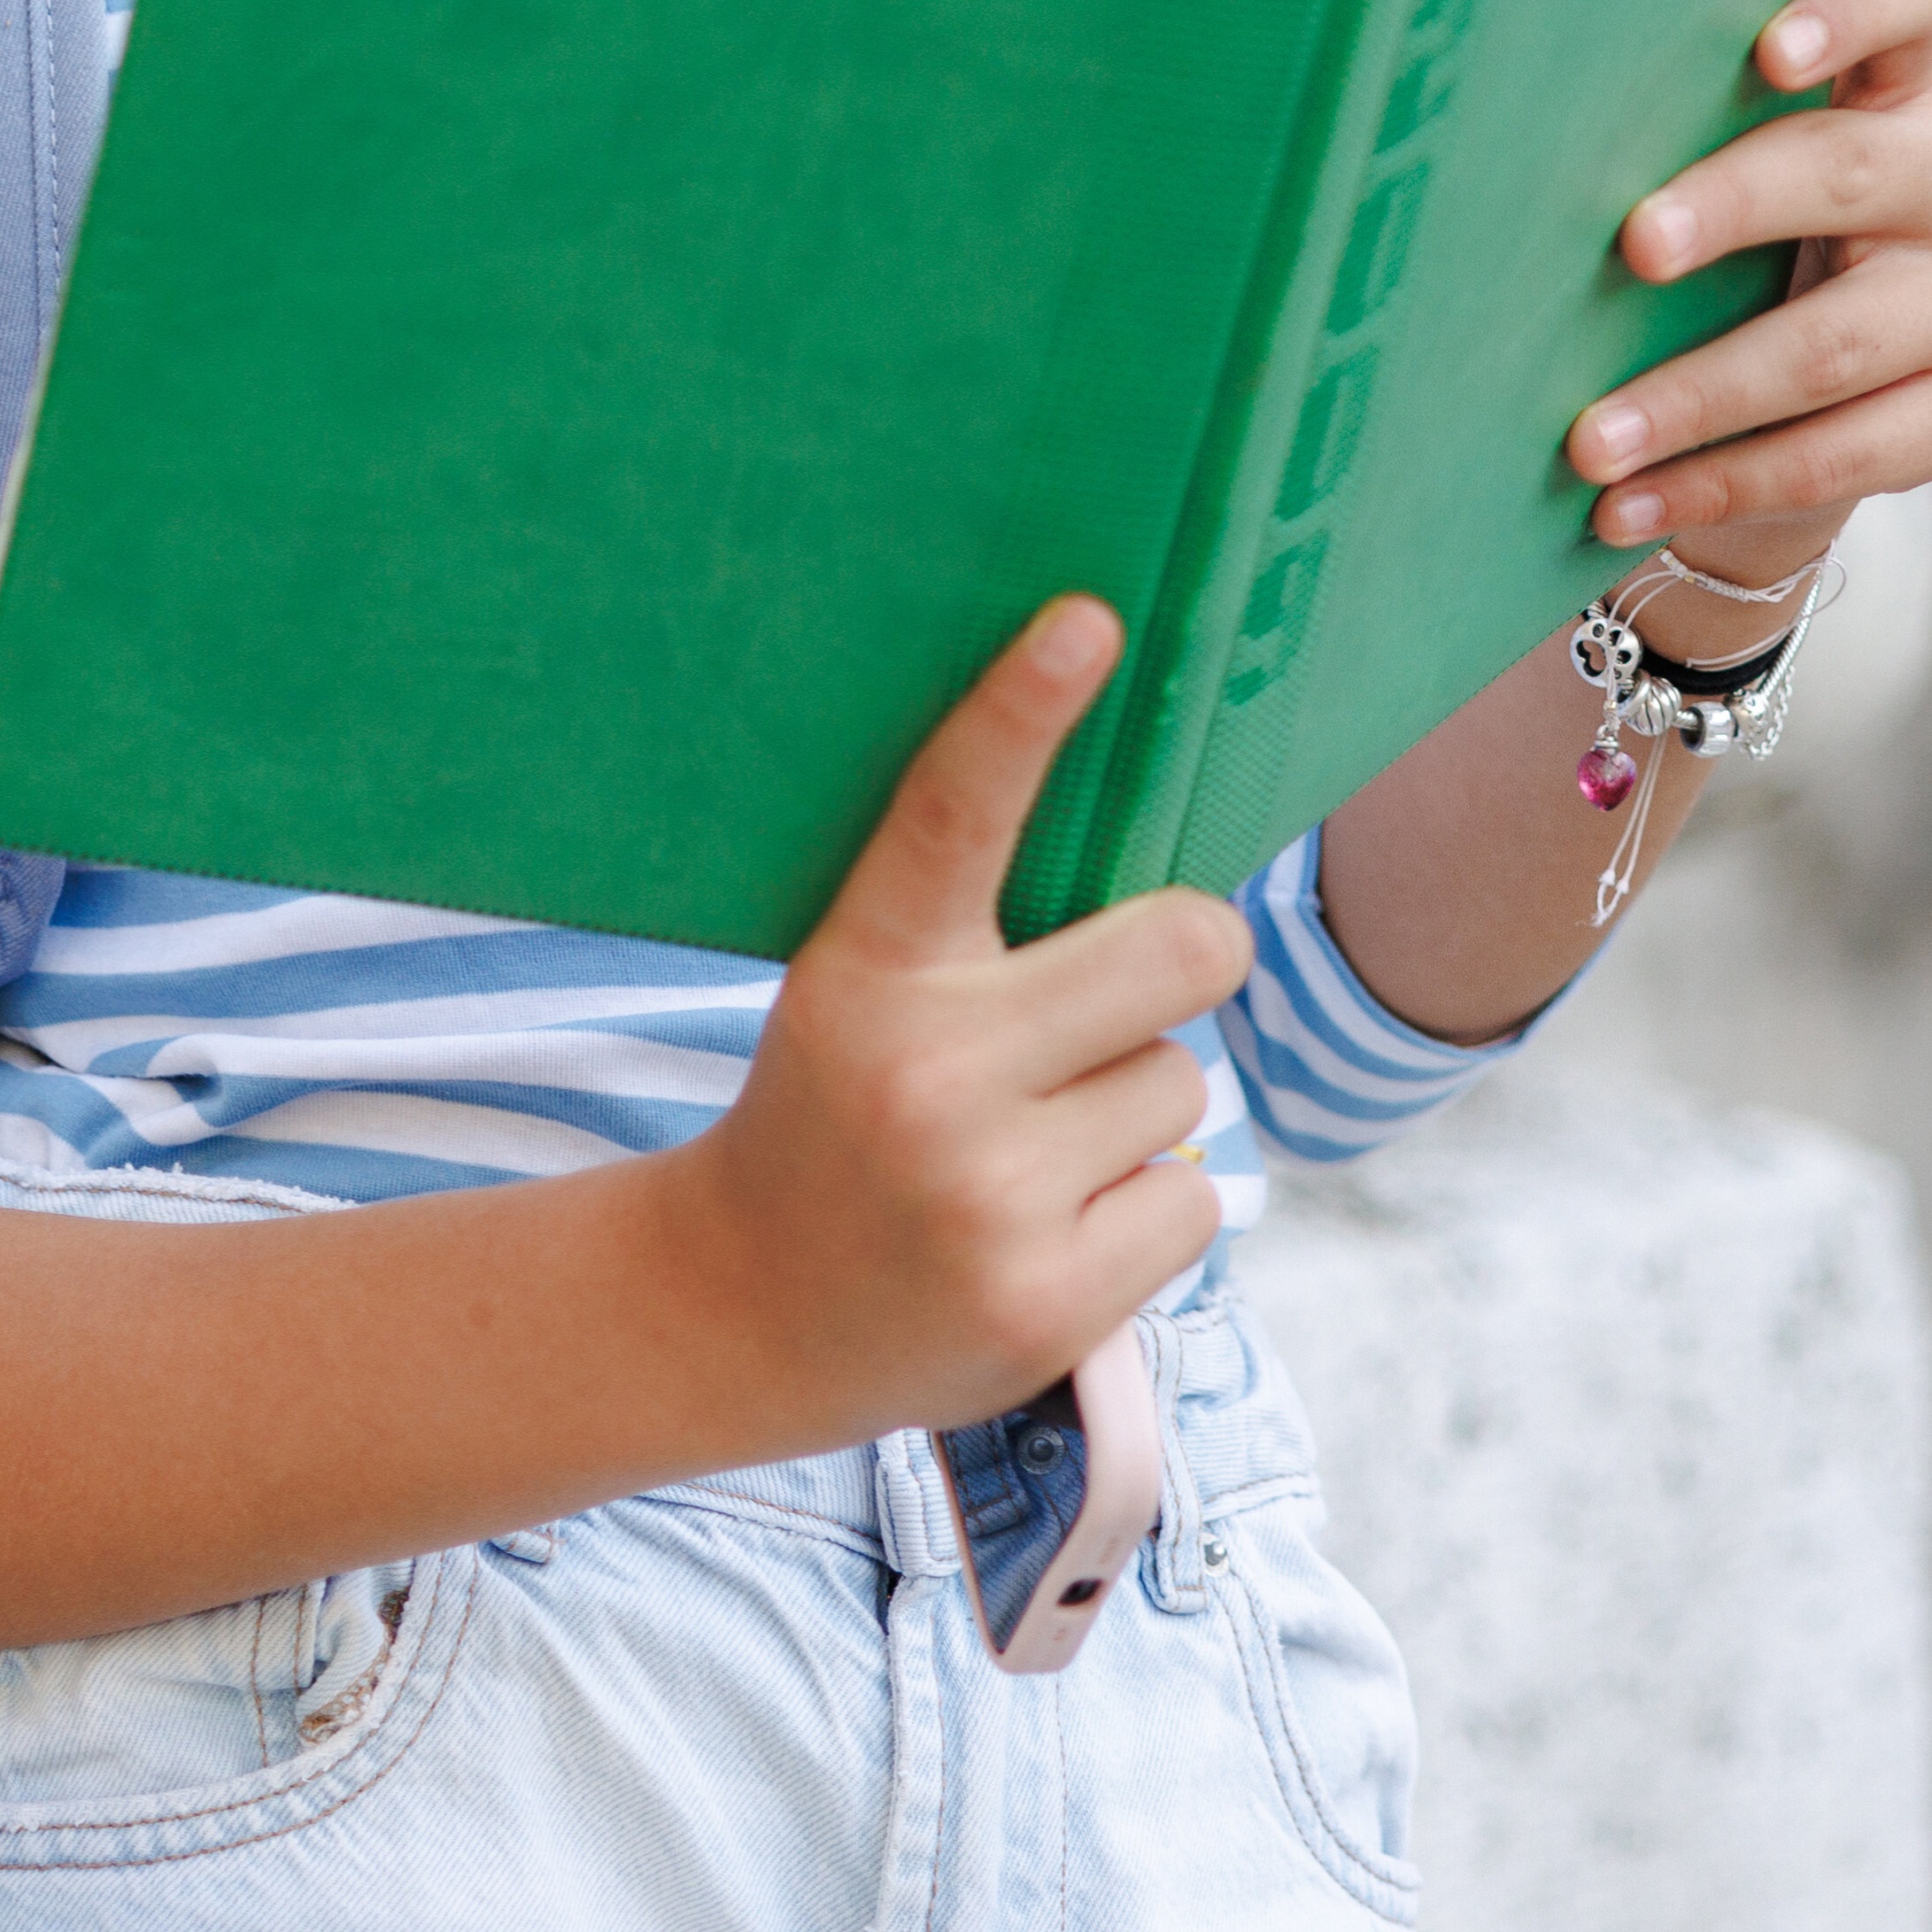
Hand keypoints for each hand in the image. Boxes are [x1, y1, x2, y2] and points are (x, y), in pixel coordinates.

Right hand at [645, 599, 1246, 1445]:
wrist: (739, 1310)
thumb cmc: (840, 1112)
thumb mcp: (860, 994)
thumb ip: (982, 932)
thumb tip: (1168, 882)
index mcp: (868, 970)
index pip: (951, 812)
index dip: (1019, 711)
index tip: (1086, 622)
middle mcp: (928, 1075)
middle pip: (1182, 947)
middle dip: (1180, 956)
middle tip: (1113, 995)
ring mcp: (990, 1195)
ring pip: (1182, 1082)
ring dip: (1130, 1107)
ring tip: (1025, 1150)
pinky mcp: (1049, 1298)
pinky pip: (1192, 1199)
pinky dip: (1143, 1212)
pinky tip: (1049, 1231)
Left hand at [1566, 0, 1931, 569]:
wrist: (1800, 389)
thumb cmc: (1727, 235)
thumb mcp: (1717, 161)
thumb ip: (1670, 123)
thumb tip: (1501, 125)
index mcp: (1893, 79)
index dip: (1852, 5)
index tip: (1767, 50)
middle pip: (1848, 171)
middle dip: (1730, 209)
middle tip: (1632, 246)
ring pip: (1836, 342)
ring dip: (1697, 393)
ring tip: (1590, 440)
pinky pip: (1841, 452)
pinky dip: (1720, 482)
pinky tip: (1625, 506)